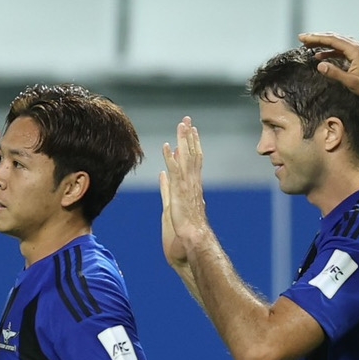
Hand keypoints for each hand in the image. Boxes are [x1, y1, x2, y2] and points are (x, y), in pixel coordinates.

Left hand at [159, 117, 209, 265]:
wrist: (194, 239)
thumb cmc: (187, 228)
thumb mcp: (175, 203)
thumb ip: (168, 187)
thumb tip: (164, 175)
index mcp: (193, 186)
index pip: (194, 161)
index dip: (193, 145)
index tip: (191, 131)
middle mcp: (193, 183)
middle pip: (192, 155)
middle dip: (190, 137)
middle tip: (187, 120)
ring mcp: (188, 186)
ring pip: (187, 158)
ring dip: (184, 141)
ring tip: (182, 125)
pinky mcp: (180, 192)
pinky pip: (176, 171)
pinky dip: (172, 158)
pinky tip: (168, 147)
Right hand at [298, 32, 358, 98]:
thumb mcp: (352, 82)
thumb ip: (335, 73)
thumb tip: (319, 65)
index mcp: (354, 50)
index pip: (331, 39)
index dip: (316, 38)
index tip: (303, 38)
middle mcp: (356, 47)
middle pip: (333, 37)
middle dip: (317, 38)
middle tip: (302, 39)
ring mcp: (357, 51)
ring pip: (337, 42)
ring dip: (322, 43)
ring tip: (309, 46)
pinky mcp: (358, 57)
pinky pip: (341, 49)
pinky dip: (329, 51)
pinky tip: (321, 56)